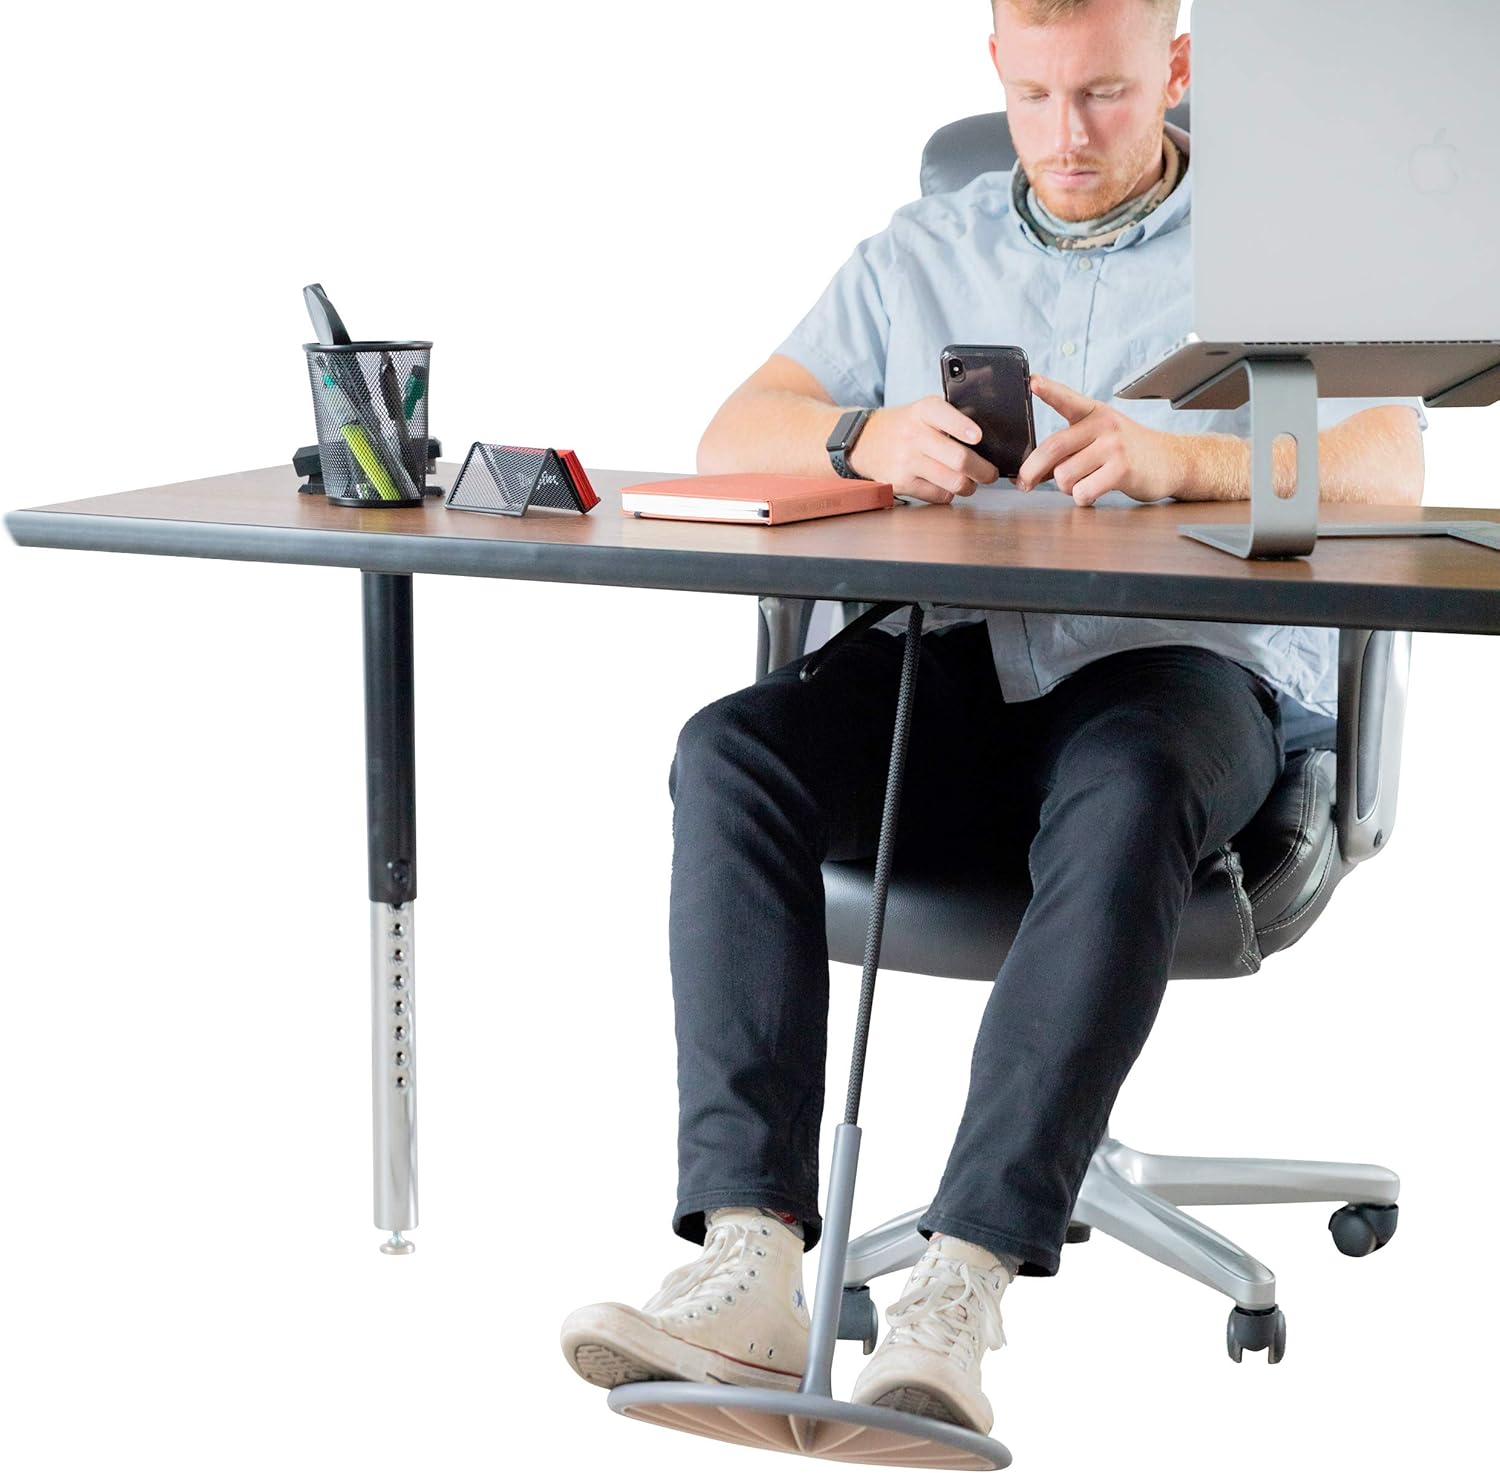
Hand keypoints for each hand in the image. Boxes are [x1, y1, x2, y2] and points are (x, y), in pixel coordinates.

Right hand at [847, 397, 999, 503]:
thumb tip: (988, 431)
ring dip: (969, 486)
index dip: (964, 428)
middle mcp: (914, 435)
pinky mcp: (901, 483)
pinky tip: (945, 485)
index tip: (978, 437)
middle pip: (959, 459)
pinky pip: (938, 495)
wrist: (864, 441)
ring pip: (953, 482)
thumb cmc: (904, 426)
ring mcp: (906, 461)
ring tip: (971, 482)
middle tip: (990, 474)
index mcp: (923, 411)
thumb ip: (952, 415)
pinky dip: (948, 493)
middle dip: (983, 471)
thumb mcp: (923, 410)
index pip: (946, 416)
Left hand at [1017, 375, 1185, 505]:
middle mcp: (1103, 425)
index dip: (1048, 390)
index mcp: (1094, 413)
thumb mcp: (1100, 438)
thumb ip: (1068, 449)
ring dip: (1066, 488)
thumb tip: (1030, 473)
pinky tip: (1094, 492)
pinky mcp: (1122, 469)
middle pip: (1053, 448)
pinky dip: (1082, 498)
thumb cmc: (1128, 452)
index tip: (1032, 381)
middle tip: (1024, 484)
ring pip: (1064, 475)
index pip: (1067, 399)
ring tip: (1083, 483)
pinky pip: (1082, 492)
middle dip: (1031, 470)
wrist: (1171, 461)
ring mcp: (1114, 446)